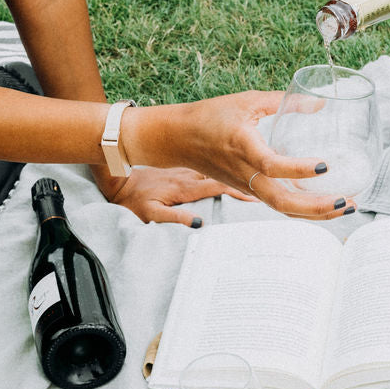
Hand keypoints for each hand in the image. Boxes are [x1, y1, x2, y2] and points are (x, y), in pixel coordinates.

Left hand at [96, 165, 255, 226]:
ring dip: (239, 167)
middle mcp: (190, 176)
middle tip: (270, 177)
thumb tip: (199, 225)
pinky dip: (224, 165)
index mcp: (185, 188)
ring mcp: (189, 170)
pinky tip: (238, 164)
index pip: (217, 188)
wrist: (119, 182)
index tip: (258, 195)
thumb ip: (173, 218)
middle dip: (247, 175)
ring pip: (219, 167)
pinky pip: (210, 166)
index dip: (239, 191)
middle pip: (224, 174)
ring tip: (261, 168)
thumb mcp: (150, 214)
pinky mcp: (185, 169)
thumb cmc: (134, 201)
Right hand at [128, 90, 355, 220]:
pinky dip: (303, 208)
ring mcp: (247, 186)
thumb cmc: (211, 116)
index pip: (271, 165)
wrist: (179, 138)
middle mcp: (245, 173)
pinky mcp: (249, 190)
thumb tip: (321, 103)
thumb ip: (285, 101)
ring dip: (315, 212)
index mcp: (243, 146)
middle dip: (317, 206)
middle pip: (282, 201)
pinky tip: (326, 203)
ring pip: (283, 208)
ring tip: (346, 206)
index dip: (298, 169)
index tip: (325, 165)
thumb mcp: (248, 101)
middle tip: (347, 201)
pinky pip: (279, 204)